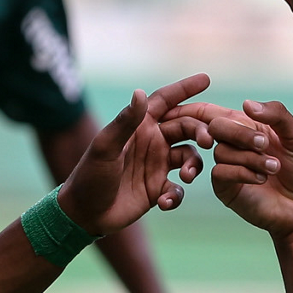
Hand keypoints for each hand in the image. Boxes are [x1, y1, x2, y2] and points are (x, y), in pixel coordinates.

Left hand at [56, 74, 209, 235]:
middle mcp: (152, 141)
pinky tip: (164, 202)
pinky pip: (178, 189)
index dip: (185, 89)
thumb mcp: (106, 147)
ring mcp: (157, 165)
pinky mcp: (158, 189)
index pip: (166, 100)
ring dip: (193, 165)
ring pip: (189, 157)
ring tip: (186, 176)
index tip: (206, 79)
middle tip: (209, 140)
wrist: (83, 213)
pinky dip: (176, 195)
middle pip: (186, 128)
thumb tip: (140, 92)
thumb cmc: (89, 175)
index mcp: (140, 125)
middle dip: (201, 131)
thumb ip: (125, 121)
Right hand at [165, 98, 292, 237]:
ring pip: (221, 150)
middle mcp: (233, 144)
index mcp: (246, 126)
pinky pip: (220, 172)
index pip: (211, 112)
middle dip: (239, 133)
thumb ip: (277, 114)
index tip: (183, 106)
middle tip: (264, 144)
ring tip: (274, 168)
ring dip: (250, 157)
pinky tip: (261, 179)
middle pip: (215, 126)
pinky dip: (242, 172)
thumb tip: (246, 103)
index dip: (193, 108)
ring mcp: (228, 166)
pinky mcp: (225, 187)